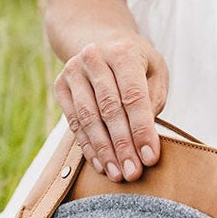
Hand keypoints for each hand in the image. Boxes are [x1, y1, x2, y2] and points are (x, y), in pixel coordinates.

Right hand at [54, 34, 168, 181]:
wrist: (101, 42)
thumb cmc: (137, 65)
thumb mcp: (155, 73)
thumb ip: (153, 100)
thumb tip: (144, 138)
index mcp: (123, 53)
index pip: (133, 97)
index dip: (142, 130)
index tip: (150, 158)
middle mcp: (95, 58)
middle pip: (110, 110)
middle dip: (123, 146)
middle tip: (133, 173)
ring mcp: (74, 71)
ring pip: (89, 118)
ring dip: (104, 151)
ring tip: (117, 175)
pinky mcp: (61, 86)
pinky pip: (74, 123)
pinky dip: (88, 147)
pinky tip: (101, 165)